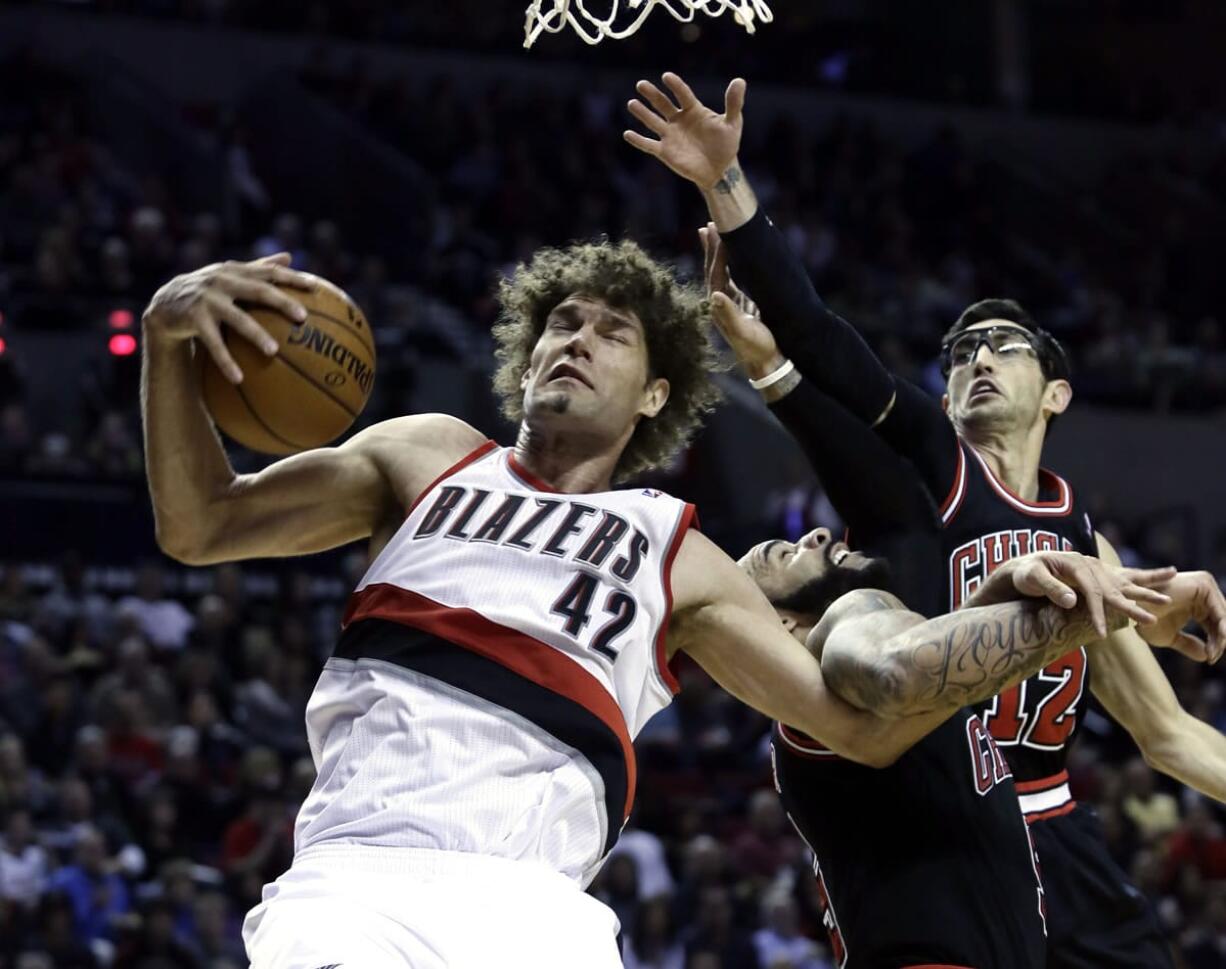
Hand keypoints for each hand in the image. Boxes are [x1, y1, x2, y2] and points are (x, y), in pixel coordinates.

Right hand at [142, 253, 315, 383]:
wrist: (167, 303)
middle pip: (258, 290)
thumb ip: (260, 267)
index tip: (316, 287)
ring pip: (237, 318)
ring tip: (273, 351)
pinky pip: (214, 343)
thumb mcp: (232, 275)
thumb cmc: (211, 290)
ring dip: (256, 335)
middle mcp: (223, 281)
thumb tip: (290, 257)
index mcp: (236, 271)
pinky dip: (226, 361)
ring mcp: (208, 299)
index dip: (292, 278)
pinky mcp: (194, 318)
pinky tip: (239, 378)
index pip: (269, 272)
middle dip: (281, 302)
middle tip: (302, 317)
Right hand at [624, 73, 745, 190]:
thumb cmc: (726, 145)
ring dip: (642, 113)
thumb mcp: (733, 123)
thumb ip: (733, 103)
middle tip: (641, 85)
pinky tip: (627, 134)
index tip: (666, 76)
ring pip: (653, 122)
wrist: (720, 170)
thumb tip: (739, 80)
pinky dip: (638, 140)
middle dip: (652, 95)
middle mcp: (679, 120)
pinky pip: (649, 145)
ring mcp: (671, 136)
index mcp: (694, 110)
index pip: (683, 95)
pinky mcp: (665, 152)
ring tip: (631, 103)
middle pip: (663, 104)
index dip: (675, 86)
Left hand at [700, 223, 781, 379]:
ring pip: (721, 271)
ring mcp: (729, 302)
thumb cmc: (757, 346)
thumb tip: (714, 295)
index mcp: (720, 305)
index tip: (717, 231)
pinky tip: (731, 256)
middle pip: (714, 269)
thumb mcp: (744, 330)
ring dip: (718, 252)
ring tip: (714, 233)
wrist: (765, 361)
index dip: (716, 252)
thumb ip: (729, 313)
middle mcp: (720, 302)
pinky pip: (731, 277)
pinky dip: (730, 264)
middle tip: (709, 224)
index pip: (716, 273)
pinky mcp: (740, 303)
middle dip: (712, 247)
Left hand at [964, 551, 1173, 638]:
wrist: (1025, 567)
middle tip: (1150, 620)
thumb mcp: (1030, 578)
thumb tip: (1071, 600)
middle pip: (1115, 589)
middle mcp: (1091, 564)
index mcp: (1075, 564)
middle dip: (1132, 606)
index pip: (1091, 592)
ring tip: (1167, 600)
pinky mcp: (1102, 573)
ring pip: (1128, 582)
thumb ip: (1050, 587)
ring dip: (1148, 591)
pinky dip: (1149, 577)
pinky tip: (1170, 573)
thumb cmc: (1025, 574)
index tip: (1102, 635)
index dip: (1097, 614)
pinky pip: (1129, 576)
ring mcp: (1099, 568)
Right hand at [1136, 571, 1225, 662]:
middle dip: (1221, 641)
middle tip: (1213, 658)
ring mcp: (1203, 585)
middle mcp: (1202, 592)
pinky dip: (1222, 627)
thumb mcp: (1171, 637)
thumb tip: (1206, 656)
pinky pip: (1220, 610)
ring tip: (1214, 652)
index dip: (1216, 642)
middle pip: (1222, 619)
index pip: (1215, 623)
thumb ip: (1188, 644)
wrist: (1132, 611)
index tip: (1211, 659)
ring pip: (1224, 616)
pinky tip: (1220, 641)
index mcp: (1197, 602)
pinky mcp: (1203, 585)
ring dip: (1222, 636)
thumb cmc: (1145, 621)